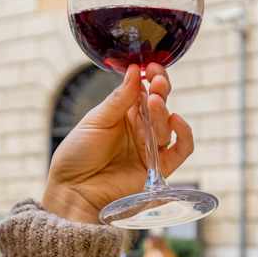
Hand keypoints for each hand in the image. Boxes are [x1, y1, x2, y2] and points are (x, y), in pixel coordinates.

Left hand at [43, 64, 194, 224]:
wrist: (73, 191)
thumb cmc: (77, 155)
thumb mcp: (95, 121)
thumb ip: (118, 99)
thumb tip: (134, 71)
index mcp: (122, 115)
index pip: (143, 91)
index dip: (150, 77)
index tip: (151, 65)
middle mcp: (139, 130)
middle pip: (159, 105)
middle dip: (161, 89)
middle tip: (158, 78)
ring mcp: (149, 149)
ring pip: (167, 125)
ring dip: (164, 110)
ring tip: (154, 100)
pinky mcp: (158, 169)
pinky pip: (180, 150)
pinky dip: (184, 135)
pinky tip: (175, 120)